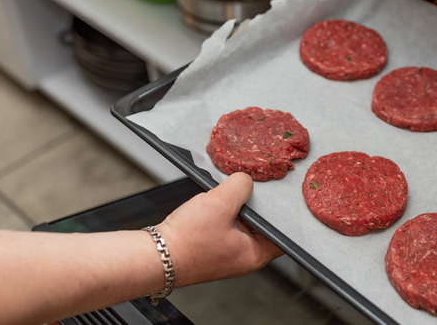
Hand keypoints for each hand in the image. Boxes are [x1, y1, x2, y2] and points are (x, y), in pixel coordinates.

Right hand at [156, 172, 282, 286]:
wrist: (153, 256)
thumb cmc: (186, 242)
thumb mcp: (220, 203)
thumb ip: (240, 186)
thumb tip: (246, 179)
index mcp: (256, 254)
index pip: (283, 231)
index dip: (281, 209)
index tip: (278, 193)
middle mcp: (245, 256)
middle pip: (262, 222)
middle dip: (254, 203)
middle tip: (245, 189)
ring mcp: (228, 252)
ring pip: (241, 220)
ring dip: (234, 205)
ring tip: (223, 198)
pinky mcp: (212, 246)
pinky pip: (225, 222)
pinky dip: (220, 210)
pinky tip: (210, 204)